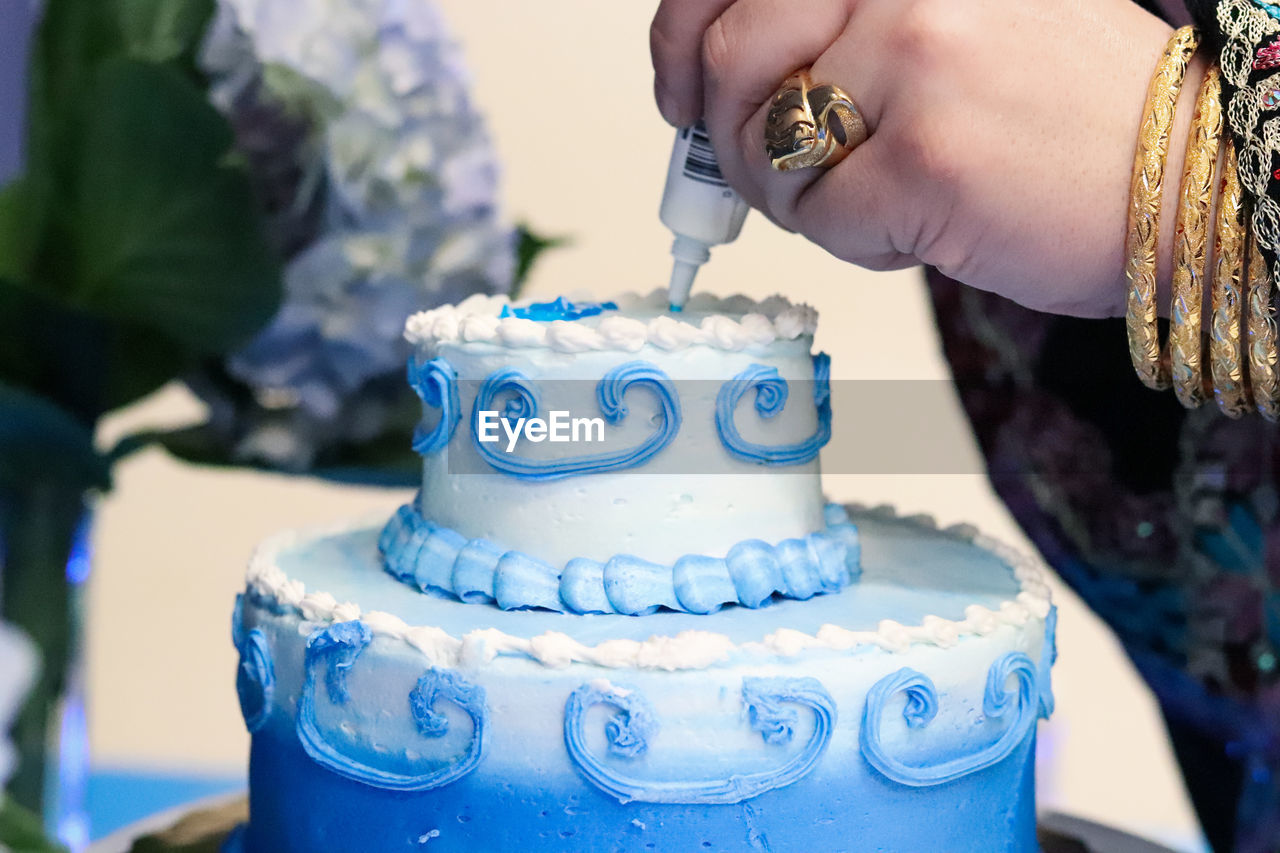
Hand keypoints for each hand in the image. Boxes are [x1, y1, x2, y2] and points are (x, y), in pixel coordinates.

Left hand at [651, 0, 1204, 317]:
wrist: (1186, 180)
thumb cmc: (1071, 118)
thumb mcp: (951, 32)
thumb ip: (842, 38)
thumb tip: (718, 84)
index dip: (682, 39)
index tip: (681, 90)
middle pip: (730, 63)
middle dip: (728, 140)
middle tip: (766, 175)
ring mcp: (913, 65)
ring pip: (762, 149)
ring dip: (797, 197)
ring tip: (874, 200)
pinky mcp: (922, 160)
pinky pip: (817, 220)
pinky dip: (854, 243)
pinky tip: (920, 228)